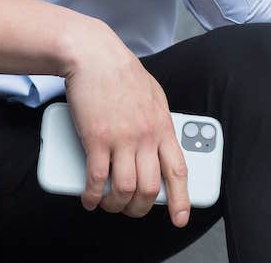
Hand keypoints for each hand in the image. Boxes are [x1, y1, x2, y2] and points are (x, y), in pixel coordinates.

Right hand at [62, 21, 190, 227]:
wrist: (94, 53)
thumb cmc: (120, 69)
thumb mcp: (153, 93)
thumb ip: (157, 120)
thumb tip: (157, 142)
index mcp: (162, 125)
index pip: (178, 170)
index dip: (181, 199)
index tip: (179, 218)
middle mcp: (145, 135)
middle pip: (149, 188)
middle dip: (140, 207)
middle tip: (131, 209)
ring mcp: (121, 138)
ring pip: (124, 189)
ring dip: (115, 204)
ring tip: (108, 203)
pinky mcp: (96, 138)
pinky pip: (97, 179)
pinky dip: (93, 195)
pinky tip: (89, 197)